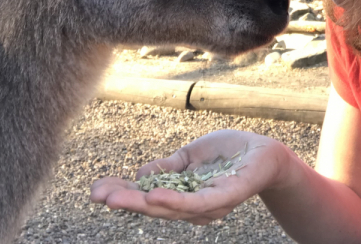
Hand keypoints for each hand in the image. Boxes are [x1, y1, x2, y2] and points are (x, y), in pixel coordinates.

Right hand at [90, 130, 289, 224]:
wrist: (264, 151)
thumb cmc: (229, 153)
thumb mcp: (191, 156)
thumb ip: (168, 167)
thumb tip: (139, 175)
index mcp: (181, 193)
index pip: (147, 196)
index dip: (122, 193)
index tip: (95, 189)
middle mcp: (191, 205)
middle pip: (153, 207)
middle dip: (123, 201)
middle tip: (96, 194)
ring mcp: (207, 204)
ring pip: (170, 209)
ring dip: (141, 203)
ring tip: (115, 197)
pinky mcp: (225, 197)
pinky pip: (197, 204)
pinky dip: (174, 203)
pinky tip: (153, 196)